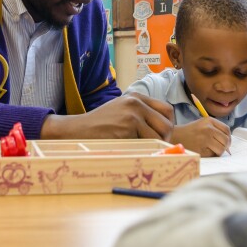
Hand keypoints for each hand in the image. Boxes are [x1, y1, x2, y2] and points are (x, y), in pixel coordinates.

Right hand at [41, 92, 173, 140]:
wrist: (78, 129)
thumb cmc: (100, 124)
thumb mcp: (121, 110)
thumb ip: (140, 113)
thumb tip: (164, 130)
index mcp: (136, 97)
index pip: (167, 109)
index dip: (169, 124)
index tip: (163, 135)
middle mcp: (136, 103)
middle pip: (167, 123)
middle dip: (166, 138)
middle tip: (158, 146)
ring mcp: (132, 115)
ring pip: (159, 135)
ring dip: (154, 145)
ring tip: (143, 148)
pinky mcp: (127, 128)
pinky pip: (146, 143)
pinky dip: (143, 149)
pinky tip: (132, 149)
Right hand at [170, 119, 230, 156]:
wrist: (174, 136)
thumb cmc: (190, 132)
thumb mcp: (203, 124)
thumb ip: (216, 130)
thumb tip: (228, 143)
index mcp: (209, 120)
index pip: (227, 130)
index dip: (228, 137)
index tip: (225, 142)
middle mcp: (208, 128)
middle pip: (226, 140)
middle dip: (224, 146)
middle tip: (219, 148)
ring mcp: (204, 139)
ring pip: (221, 149)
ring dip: (218, 152)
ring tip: (211, 150)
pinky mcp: (201, 149)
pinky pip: (212, 155)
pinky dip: (210, 155)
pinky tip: (203, 151)